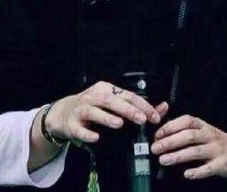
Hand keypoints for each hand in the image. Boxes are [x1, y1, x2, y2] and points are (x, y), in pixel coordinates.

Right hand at [45, 81, 169, 143]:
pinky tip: (96, 137)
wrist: (63, 113)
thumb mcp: (113, 103)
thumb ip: (136, 107)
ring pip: (93, 111)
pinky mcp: (71, 123)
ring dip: (107, 117)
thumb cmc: (93, 107)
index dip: (142, 105)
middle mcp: (93, 96)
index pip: (127, 95)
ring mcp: (80, 109)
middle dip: (127, 110)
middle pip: (111, 101)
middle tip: (141, 119)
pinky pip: (79, 128)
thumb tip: (162, 108)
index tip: (154, 116)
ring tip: (120, 124)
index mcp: (105, 89)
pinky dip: (87, 133)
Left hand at [151, 114, 226, 179]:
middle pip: (188, 135)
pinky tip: (187, 174)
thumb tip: (160, 131)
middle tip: (156, 148)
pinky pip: (209, 168)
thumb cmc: (215, 141)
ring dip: (178, 156)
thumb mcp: (202, 131)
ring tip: (164, 160)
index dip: (171, 126)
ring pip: (196, 151)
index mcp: (202, 125)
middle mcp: (209, 135)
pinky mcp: (222, 163)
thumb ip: (183, 130)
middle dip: (170, 141)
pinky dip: (197, 171)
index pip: (186, 121)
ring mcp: (216, 149)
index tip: (157, 134)